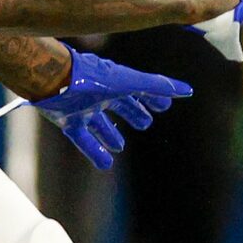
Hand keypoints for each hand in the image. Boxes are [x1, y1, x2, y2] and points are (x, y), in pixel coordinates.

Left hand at [7, 49, 192, 170]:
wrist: (54, 79)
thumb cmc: (93, 78)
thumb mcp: (129, 83)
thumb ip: (156, 86)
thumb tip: (188, 91)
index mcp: (117, 82)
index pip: (140, 90)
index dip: (152, 98)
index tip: (164, 106)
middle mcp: (101, 93)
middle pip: (121, 104)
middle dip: (133, 112)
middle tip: (145, 124)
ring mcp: (83, 107)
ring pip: (101, 123)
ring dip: (111, 134)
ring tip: (120, 146)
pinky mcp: (68, 121)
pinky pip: (83, 139)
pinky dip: (95, 152)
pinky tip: (105, 165)